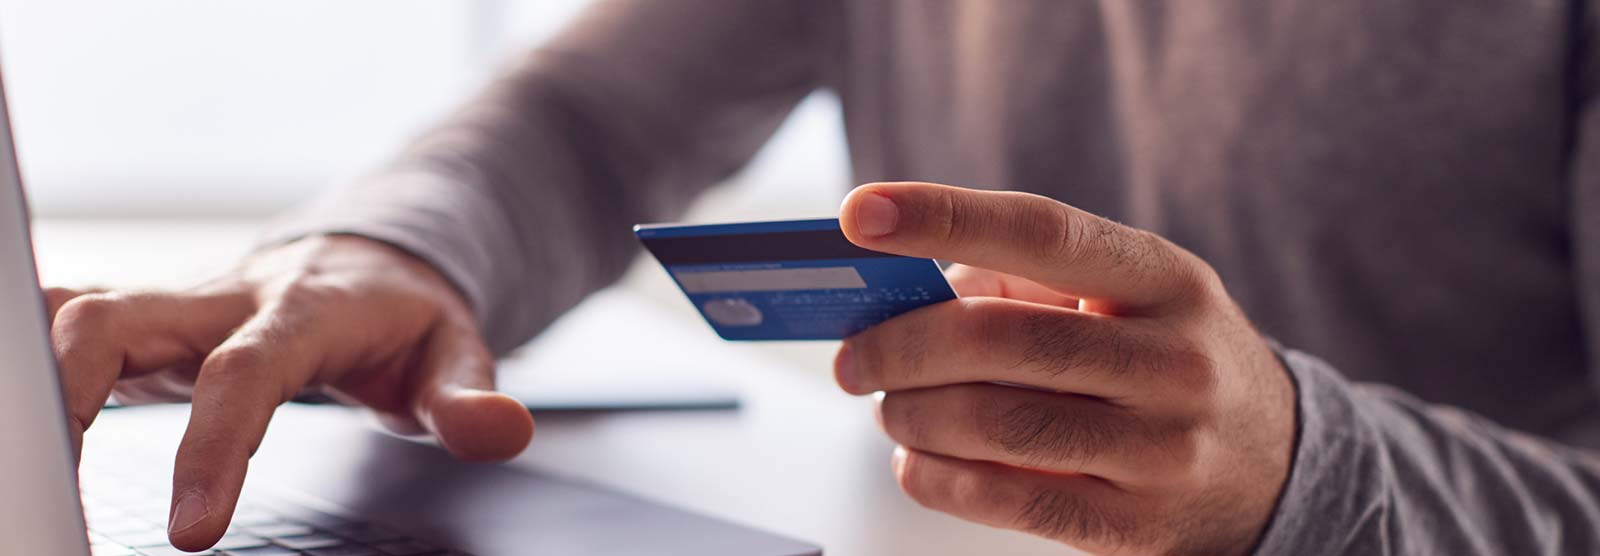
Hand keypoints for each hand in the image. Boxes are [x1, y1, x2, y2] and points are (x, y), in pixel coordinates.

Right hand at [46, 235, 533, 550]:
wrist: (372, 262)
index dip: (213, 447)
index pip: (245, 373)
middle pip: (120, 319)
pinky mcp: (152, 322)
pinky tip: (34, 427)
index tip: (192, 532)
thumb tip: (502, 431)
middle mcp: (225, 299)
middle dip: (72, 389)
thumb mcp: (454, 352)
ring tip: (35, 468)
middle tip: (58, 486)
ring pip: (79, 316)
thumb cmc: (405, 318)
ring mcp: (180, 306)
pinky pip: (76, 327)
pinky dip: (42, 367)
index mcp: (304, 311)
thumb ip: (468, 397)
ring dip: (43, 381)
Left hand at [835, 183, 1294, 554]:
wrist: (1274, 468)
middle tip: (854, 360)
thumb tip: (904, 296)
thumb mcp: (1125, 299)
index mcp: (1164, 277)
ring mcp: (1164, 449)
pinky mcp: (1138, 524)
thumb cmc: (1161, 362)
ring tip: (889, 409)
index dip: (944, 216)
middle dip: (899, 348)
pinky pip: (1008, 500)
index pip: (1042, 231)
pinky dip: (937, 479)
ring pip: (995, 424)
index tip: (859, 214)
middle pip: (999, 339)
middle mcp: (1173, 359)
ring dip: (913, 416)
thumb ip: (1020, 282)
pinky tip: (917, 460)